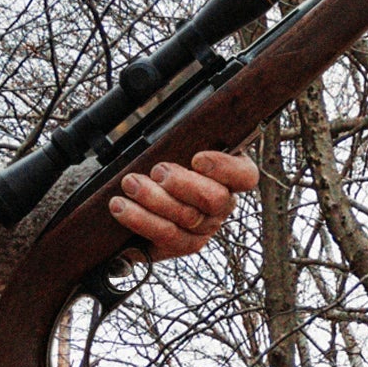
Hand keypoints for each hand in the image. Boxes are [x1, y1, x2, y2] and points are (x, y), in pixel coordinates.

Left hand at [108, 149, 259, 261]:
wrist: (143, 191)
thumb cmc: (169, 159)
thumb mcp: (181, 144)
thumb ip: (187, 137)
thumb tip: (185, 122)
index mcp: (231, 175)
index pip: (245, 175)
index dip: (224, 168)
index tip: (196, 158)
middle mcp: (223, 205)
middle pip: (215, 199)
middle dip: (182, 184)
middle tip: (157, 171)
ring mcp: (204, 228)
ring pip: (186, 218)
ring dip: (154, 199)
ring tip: (130, 183)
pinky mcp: (181, 244)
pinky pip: (165, 236)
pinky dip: (140, 220)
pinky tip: (122, 207)